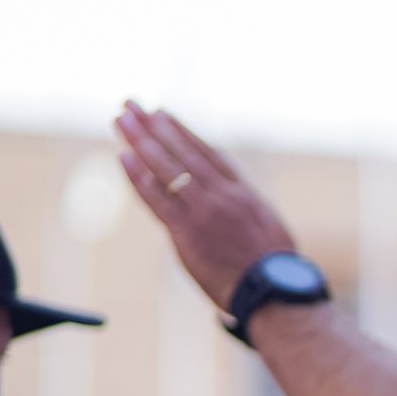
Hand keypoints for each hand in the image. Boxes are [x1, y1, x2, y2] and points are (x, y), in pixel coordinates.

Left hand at [114, 102, 297, 310]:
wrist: (273, 291)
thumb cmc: (274, 269)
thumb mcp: (268, 227)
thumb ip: (245, 209)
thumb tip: (234, 201)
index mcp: (243, 192)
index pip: (207, 153)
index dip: (182, 132)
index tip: (162, 114)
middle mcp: (222, 195)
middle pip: (182, 152)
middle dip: (154, 125)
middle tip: (132, 103)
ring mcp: (204, 211)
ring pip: (167, 168)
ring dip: (141, 140)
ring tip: (122, 118)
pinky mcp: (187, 231)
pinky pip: (157, 198)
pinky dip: (138, 176)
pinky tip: (123, 156)